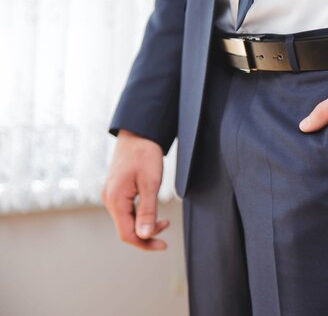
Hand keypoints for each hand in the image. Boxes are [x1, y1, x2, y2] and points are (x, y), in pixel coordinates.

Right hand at [102, 129, 169, 250]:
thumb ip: (148, 211)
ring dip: (144, 224)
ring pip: (127, 220)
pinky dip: (140, 215)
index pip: (127, 234)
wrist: (137, 133)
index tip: (163, 245)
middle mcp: (109, 199)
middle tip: (167, 226)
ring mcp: (111, 195)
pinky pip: (127, 210)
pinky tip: (153, 210)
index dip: (145, 243)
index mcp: (115, 200)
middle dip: (147, 233)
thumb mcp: (150, 183)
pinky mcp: (117, 190)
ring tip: (164, 219)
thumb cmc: (144, 155)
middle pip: (126, 229)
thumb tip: (145, 235)